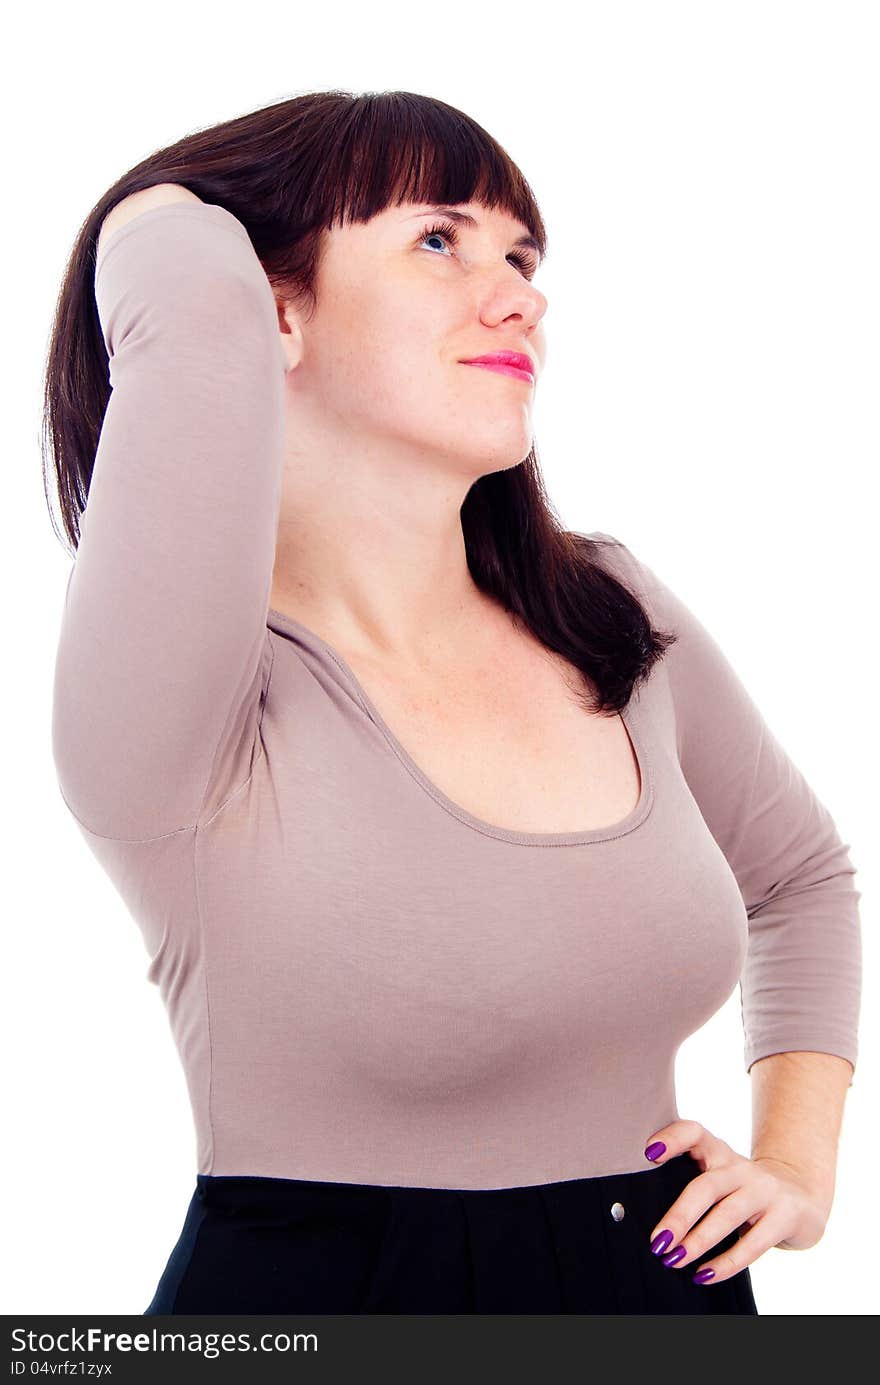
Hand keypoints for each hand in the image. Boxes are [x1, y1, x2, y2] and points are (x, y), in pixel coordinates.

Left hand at [642, 1119, 831, 1284]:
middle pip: (706, 1185)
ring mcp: (764, 1190)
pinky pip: (753, 1243)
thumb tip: (645, 1224)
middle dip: (679, 1215)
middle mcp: (740, 1167)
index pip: (694, 1132)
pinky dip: (726, 1263)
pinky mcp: (785, 1216)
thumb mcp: (719, 1177)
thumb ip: (689, 1187)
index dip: (672, 1138)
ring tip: (674, 1260)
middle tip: (656, 1242)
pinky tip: (704, 1275)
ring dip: (699, 1240)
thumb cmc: (743, 1191)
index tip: (648, 1153)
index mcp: (718, 1152)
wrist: (802, 1195)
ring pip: (728, 1213)